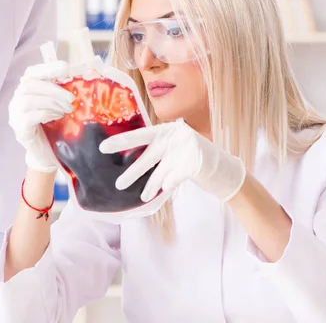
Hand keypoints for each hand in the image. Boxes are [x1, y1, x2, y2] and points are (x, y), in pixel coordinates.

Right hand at [8, 61, 74, 172]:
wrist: (46, 154)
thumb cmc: (53, 127)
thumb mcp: (58, 106)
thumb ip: (62, 93)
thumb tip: (80, 78)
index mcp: (26, 90)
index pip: (32, 73)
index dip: (47, 68)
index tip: (65, 68)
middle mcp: (16, 100)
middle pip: (29, 85)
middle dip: (53, 89)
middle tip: (71, 98)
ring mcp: (14, 115)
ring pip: (28, 100)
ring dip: (51, 102)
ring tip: (67, 109)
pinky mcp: (19, 129)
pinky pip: (30, 117)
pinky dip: (46, 114)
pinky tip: (58, 116)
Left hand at [99, 119, 245, 201]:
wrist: (222, 169)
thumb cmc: (191, 160)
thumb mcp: (172, 153)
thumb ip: (155, 155)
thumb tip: (128, 163)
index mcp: (166, 130)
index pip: (140, 135)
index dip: (121, 141)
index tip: (103, 147)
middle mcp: (174, 136)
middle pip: (148, 156)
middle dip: (132, 172)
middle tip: (118, 184)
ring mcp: (186, 148)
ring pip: (161, 171)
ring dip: (151, 185)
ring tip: (144, 196)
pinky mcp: (196, 161)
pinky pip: (174, 178)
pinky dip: (168, 184)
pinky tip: (164, 189)